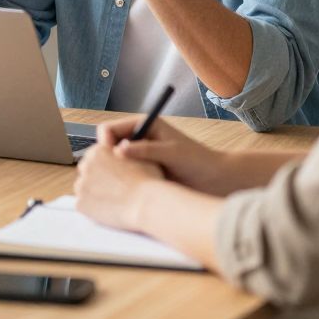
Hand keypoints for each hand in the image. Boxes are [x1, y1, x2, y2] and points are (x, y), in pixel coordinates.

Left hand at [74, 141, 164, 231]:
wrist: (146, 203)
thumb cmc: (148, 180)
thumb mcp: (141, 155)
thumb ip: (128, 147)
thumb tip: (124, 144)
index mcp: (98, 150)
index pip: (94, 156)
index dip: (105, 166)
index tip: (113, 174)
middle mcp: (86, 165)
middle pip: (87, 171)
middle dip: (97, 178)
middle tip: (113, 188)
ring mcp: (81, 185)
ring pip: (84, 188)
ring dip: (94, 192)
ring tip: (113, 199)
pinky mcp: (81, 203)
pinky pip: (83, 205)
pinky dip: (92, 208)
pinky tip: (108, 209)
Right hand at [95, 117, 227, 191]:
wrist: (214, 180)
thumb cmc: (197, 161)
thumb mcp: (171, 152)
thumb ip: (146, 150)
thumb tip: (119, 150)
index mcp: (144, 125)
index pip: (110, 129)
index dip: (104, 142)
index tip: (105, 156)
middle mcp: (138, 139)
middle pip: (107, 146)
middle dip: (104, 159)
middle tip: (107, 174)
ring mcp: (139, 157)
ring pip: (113, 163)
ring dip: (112, 172)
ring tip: (116, 185)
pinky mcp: (142, 172)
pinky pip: (122, 175)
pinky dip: (120, 182)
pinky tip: (124, 193)